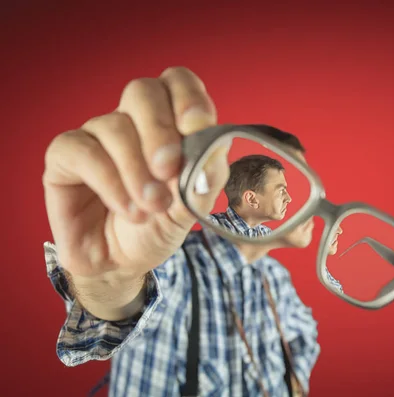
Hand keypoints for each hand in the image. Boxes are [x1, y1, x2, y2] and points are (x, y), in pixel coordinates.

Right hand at [43, 67, 227, 286]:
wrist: (124, 262)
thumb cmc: (159, 224)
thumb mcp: (193, 205)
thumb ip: (206, 176)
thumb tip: (213, 151)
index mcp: (170, 121)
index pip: (177, 82)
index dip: (188, 97)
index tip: (197, 125)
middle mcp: (132, 121)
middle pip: (142, 91)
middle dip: (160, 130)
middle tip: (169, 171)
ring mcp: (97, 135)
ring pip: (115, 126)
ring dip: (137, 171)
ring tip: (152, 207)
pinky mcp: (65, 157)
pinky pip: (84, 151)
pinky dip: (111, 182)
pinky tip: (128, 209)